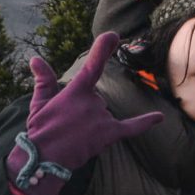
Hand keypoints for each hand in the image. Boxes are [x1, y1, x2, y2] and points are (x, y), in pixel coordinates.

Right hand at [7, 31, 164, 194]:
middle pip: (96, 99)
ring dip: (92, 123)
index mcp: (76, 91)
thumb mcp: (39, 102)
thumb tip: (35, 59)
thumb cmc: (41, 130)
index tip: (113, 36)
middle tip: (65, 126)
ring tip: (73, 136)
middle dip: (82, 111)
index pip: (93, 66)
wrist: (43, 159)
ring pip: (104, 114)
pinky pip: (130, 128)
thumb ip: (44, 80)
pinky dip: (144, 123)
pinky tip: (160, 117)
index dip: (103, 49)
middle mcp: (92, 101)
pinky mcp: (108, 134)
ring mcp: (102, 117)